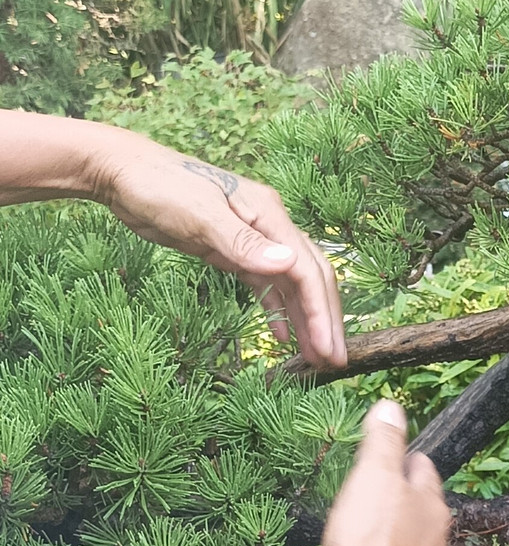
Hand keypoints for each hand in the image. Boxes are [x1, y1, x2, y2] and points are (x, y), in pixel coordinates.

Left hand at [92, 133, 345, 366]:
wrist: (122, 171)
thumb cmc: (158, 187)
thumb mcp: (199, 215)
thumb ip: (242, 243)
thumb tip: (287, 264)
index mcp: (269, 215)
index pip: (307, 269)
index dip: (321, 312)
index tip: (328, 349)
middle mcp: (269, 227)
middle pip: (310, 278)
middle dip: (325, 320)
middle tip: (335, 361)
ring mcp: (253, 239)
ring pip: (291, 284)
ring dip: (305, 319)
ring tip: (314, 357)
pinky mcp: (233, 250)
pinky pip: (267, 285)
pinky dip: (278, 309)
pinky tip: (282, 335)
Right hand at [320, 400, 450, 545]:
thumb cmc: (368, 537)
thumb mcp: (373, 475)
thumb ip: (384, 441)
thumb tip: (391, 407)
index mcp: (432, 504)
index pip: (424, 470)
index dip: (406, 460)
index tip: (392, 458)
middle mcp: (437, 537)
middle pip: (422, 508)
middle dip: (405, 499)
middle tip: (380, 493)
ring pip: (417, 544)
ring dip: (404, 537)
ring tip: (382, 532)